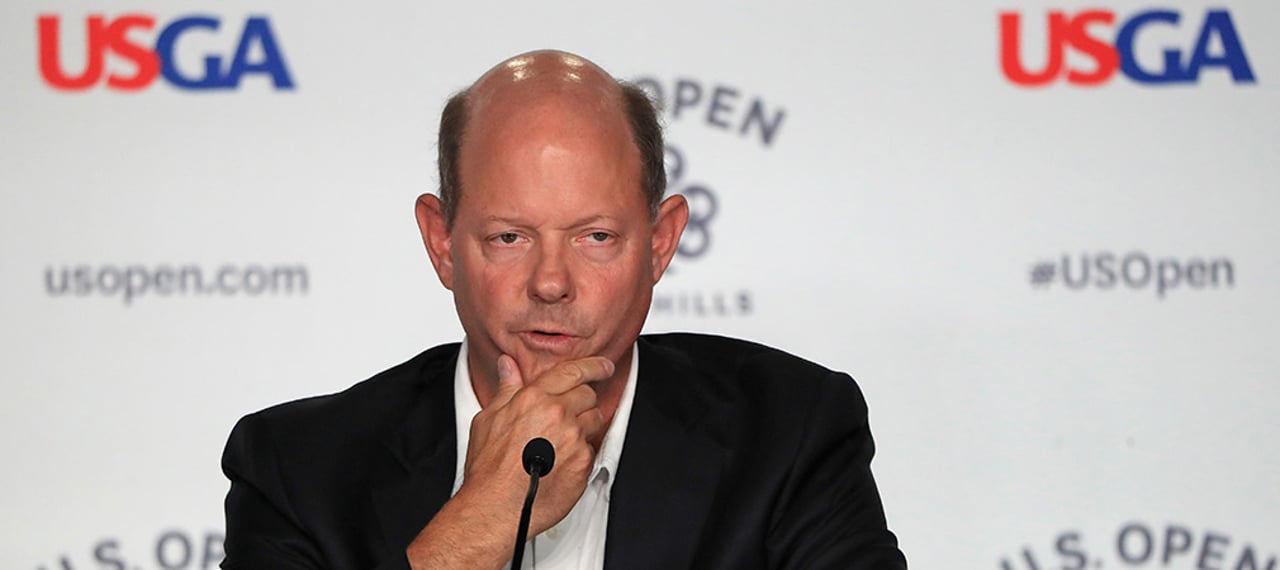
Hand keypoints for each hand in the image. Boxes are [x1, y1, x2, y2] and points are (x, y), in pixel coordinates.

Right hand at [462, 354, 611, 534]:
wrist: (496, 506)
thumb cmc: (488, 468)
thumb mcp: (488, 419)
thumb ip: (506, 389)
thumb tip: (508, 366)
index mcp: (534, 398)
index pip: (574, 371)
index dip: (594, 366)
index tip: (603, 366)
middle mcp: (557, 413)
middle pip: (588, 395)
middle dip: (583, 402)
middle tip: (570, 415)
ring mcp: (573, 438)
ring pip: (595, 421)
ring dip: (585, 426)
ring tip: (562, 442)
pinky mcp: (583, 462)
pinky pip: (592, 449)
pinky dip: (581, 453)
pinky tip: (562, 462)